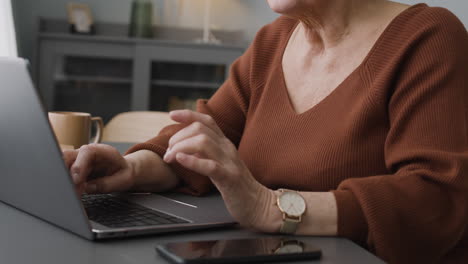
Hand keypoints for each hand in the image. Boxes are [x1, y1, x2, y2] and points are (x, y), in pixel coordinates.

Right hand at [63, 144, 133, 195]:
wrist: (123, 171)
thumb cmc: (123, 173)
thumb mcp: (123, 179)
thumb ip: (107, 184)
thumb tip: (88, 188)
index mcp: (101, 151)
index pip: (86, 152)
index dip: (79, 165)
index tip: (77, 180)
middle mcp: (86, 153)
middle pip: (68, 155)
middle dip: (66, 172)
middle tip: (72, 190)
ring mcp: (78, 160)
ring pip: (62, 165)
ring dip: (64, 180)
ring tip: (74, 194)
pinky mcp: (73, 169)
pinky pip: (64, 175)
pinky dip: (66, 185)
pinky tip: (72, 194)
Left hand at [163, 110, 277, 231]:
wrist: (259, 204)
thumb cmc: (236, 186)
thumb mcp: (219, 164)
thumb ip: (205, 154)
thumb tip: (184, 147)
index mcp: (225, 144)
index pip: (207, 121)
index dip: (188, 115)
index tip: (172, 115)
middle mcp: (227, 148)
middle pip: (200, 129)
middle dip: (179, 136)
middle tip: (168, 152)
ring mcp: (230, 162)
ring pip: (203, 142)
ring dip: (181, 147)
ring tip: (171, 157)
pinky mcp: (229, 178)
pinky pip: (209, 165)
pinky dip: (192, 161)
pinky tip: (180, 159)